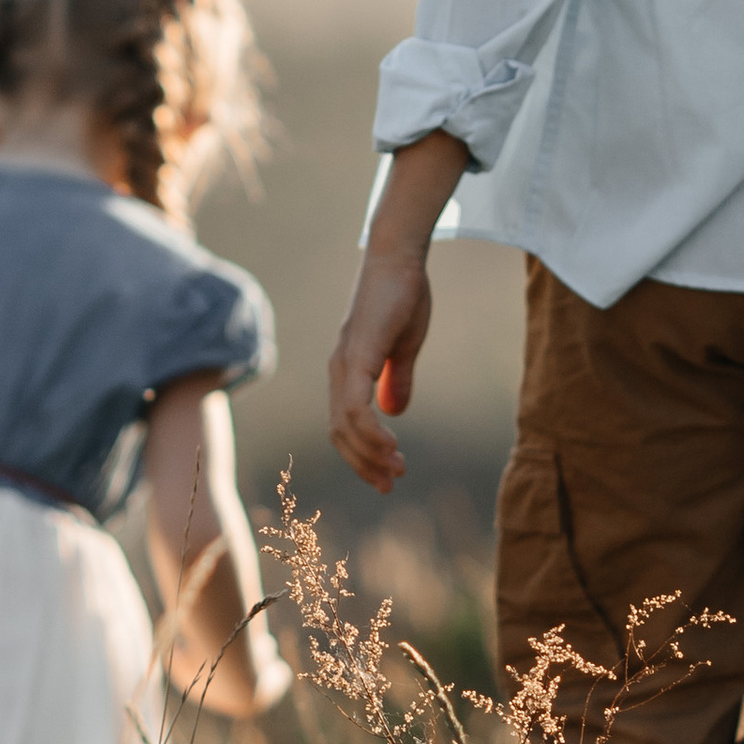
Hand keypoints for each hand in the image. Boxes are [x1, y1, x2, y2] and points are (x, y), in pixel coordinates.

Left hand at [327, 246, 432, 491]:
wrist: (399, 259)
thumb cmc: (402, 297)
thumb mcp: (403, 347)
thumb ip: (396, 379)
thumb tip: (393, 411)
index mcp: (348, 370)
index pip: (345, 425)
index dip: (362, 454)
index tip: (387, 474)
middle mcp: (339, 370)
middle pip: (340, 433)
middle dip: (363, 464)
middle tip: (389, 484)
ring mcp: (345, 363)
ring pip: (345, 425)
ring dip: (369, 454)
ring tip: (395, 471)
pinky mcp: (357, 356)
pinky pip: (356, 406)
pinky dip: (369, 431)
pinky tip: (391, 446)